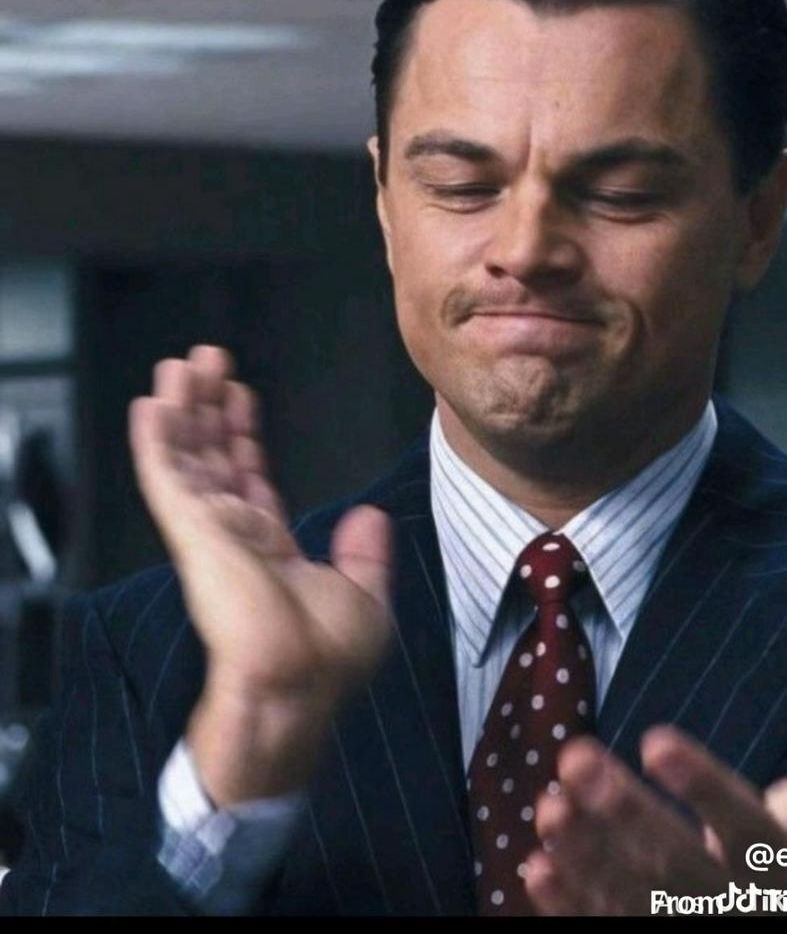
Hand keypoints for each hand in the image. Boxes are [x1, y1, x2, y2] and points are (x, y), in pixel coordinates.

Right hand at [129, 344, 394, 800]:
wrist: (300, 685)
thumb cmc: (329, 658)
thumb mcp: (365, 597)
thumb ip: (365, 553)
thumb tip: (370, 516)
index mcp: (269, 546)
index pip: (249, 479)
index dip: (243, 436)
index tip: (242, 397)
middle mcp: (234, 534)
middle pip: (214, 457)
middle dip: (210, 408)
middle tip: (208, 361)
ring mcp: (210, 533)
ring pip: (189, 457)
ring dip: (185, 409)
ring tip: (184, 363)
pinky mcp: (194, 534)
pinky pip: (169, 478)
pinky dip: (159, 441)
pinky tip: (155, 404)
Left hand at [524, 673, 786, 914]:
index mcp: (781, 863)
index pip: (742, 822)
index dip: (700, 785)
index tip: (653, 739)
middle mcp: (736, 906)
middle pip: (677, 865)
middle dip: (624, 813)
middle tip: (575, 757)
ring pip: (634, 902)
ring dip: (587, 856)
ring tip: (549, 807)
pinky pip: (607, 930)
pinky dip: (572, 904)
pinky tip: (537, 866)